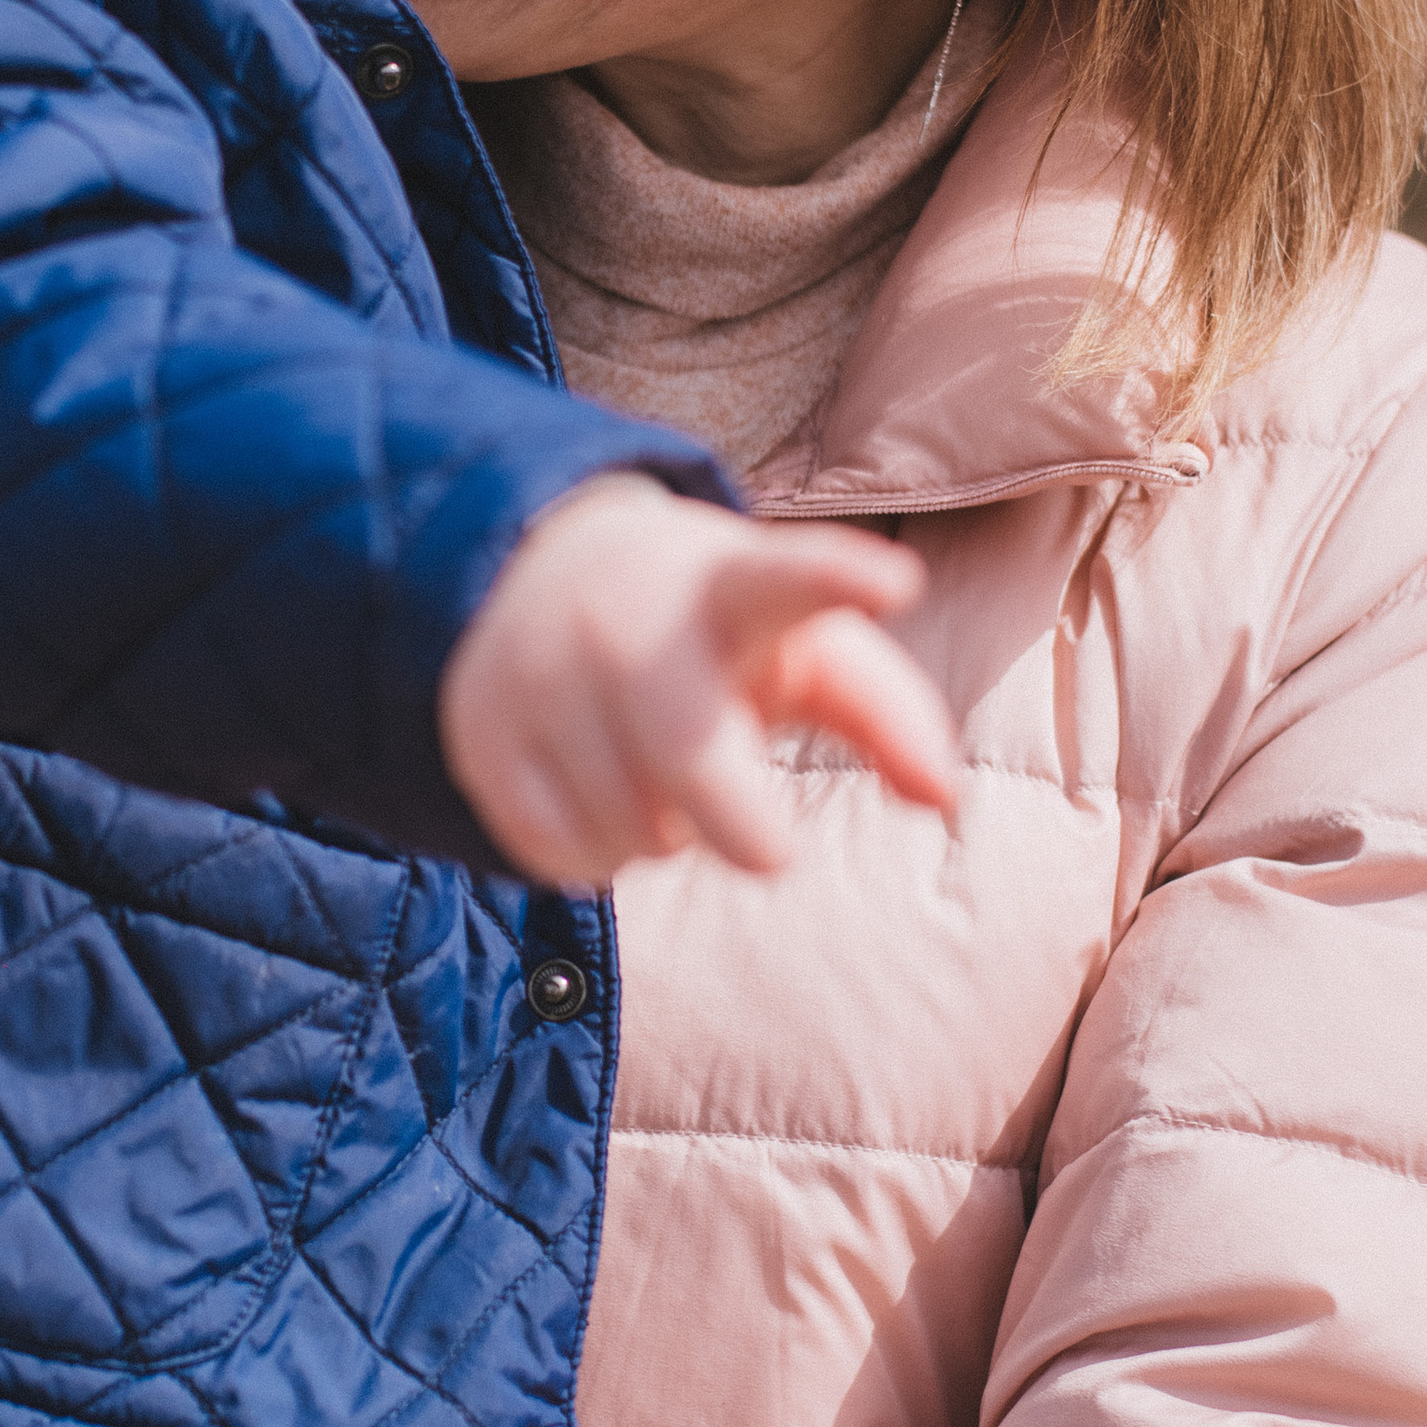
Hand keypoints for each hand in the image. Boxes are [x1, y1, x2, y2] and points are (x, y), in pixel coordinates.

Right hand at [440, 476, 959, 883]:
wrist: (537, 573)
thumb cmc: (715, 632)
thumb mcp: (802, 648)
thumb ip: (886, 715)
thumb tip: (944, 800)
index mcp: (732, 588)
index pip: (789, 580)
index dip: (840, 582)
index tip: (896, 580)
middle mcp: (629, 622)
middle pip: (693, 763)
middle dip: (741, 828)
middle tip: (767, 852)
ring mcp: (543, 672)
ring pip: (629, 829)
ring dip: (662, 835)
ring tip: (655, 777)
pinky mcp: (482, 730)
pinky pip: (558, 852)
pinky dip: (594, 854)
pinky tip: (597, 797)